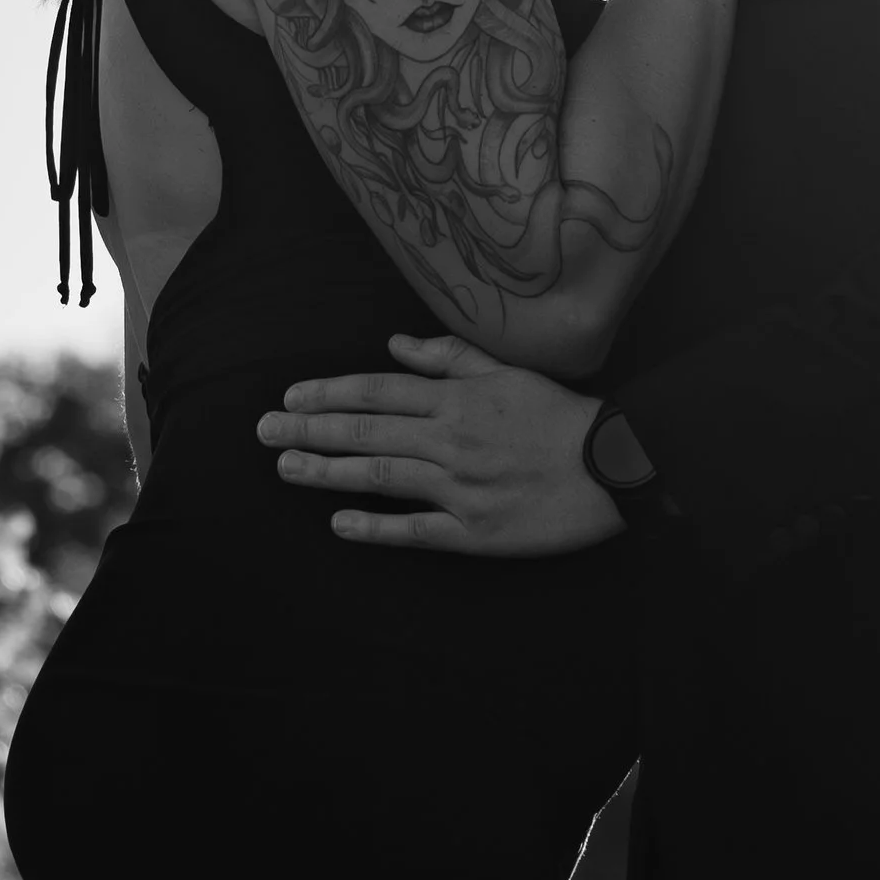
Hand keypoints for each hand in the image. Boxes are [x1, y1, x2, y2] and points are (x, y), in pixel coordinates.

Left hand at [257, 336, 625, 553]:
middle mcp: (451, 440)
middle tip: (263, 431)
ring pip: (381, 475)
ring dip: (327, 472)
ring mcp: (460, 489)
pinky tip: (339, 524)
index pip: (378, 391)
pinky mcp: (476, 532)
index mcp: (458, 400)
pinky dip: (375, 527)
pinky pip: (416, 531)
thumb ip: (449, 358)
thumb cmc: (562, 416)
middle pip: (367, 430)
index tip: (290, 397)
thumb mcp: (508, 372)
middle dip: (308, 430)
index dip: (328, 392)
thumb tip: (394, 346)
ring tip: (285, 469)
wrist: (616, 465)